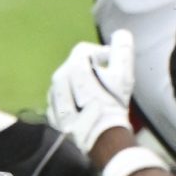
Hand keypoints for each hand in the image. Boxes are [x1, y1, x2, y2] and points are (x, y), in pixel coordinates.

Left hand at [46, 30, 136, 154]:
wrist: (103, 141)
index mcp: (72, 68)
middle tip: (103, 80)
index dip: (100, 53)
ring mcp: (52, 102)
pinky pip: (58, 105)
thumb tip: (121, 34)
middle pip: (71, 68)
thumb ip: (122, 52)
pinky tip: (80, 110)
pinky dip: (68, 104)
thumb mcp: (123, 76)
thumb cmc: (112, 105)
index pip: (83, 51)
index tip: (111, 63)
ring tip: (92, 96)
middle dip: (87, 70)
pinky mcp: (52, 120)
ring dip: (76, 87)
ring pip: (62, 87)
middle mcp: (57, 82)